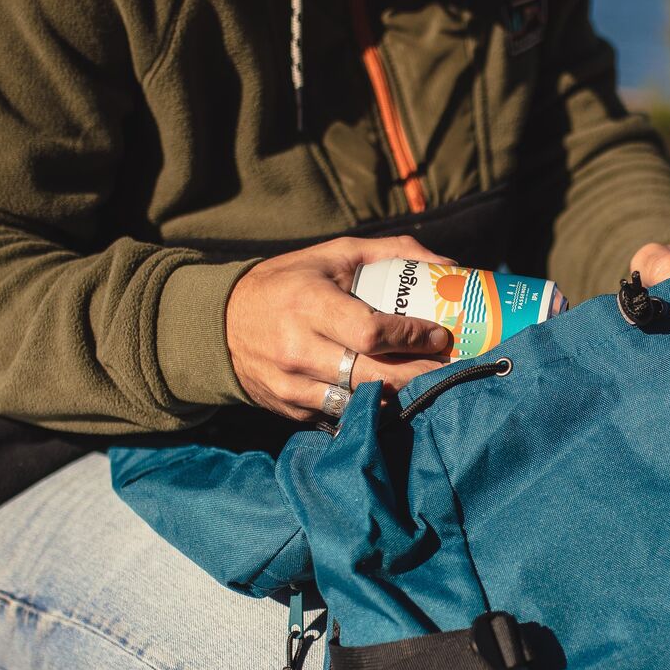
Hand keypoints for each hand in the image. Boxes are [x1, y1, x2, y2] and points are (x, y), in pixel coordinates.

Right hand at [225, 235, 454, 419]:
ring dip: (399, 395)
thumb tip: (446, 265)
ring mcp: (293, 386)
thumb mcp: (333, 256)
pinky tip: (390, 395)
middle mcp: (298, 349)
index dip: (410, 338)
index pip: (370, 333)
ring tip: (425, 383)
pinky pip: (342, 414)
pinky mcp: (292, 410)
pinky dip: (370, 407)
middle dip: (418, 374)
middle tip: (446, 368)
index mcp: (309, 305)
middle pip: (374, 375)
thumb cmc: (288, 284)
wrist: (223, 325)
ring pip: (361, 401)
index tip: (437, 336)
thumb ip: (391, 254)